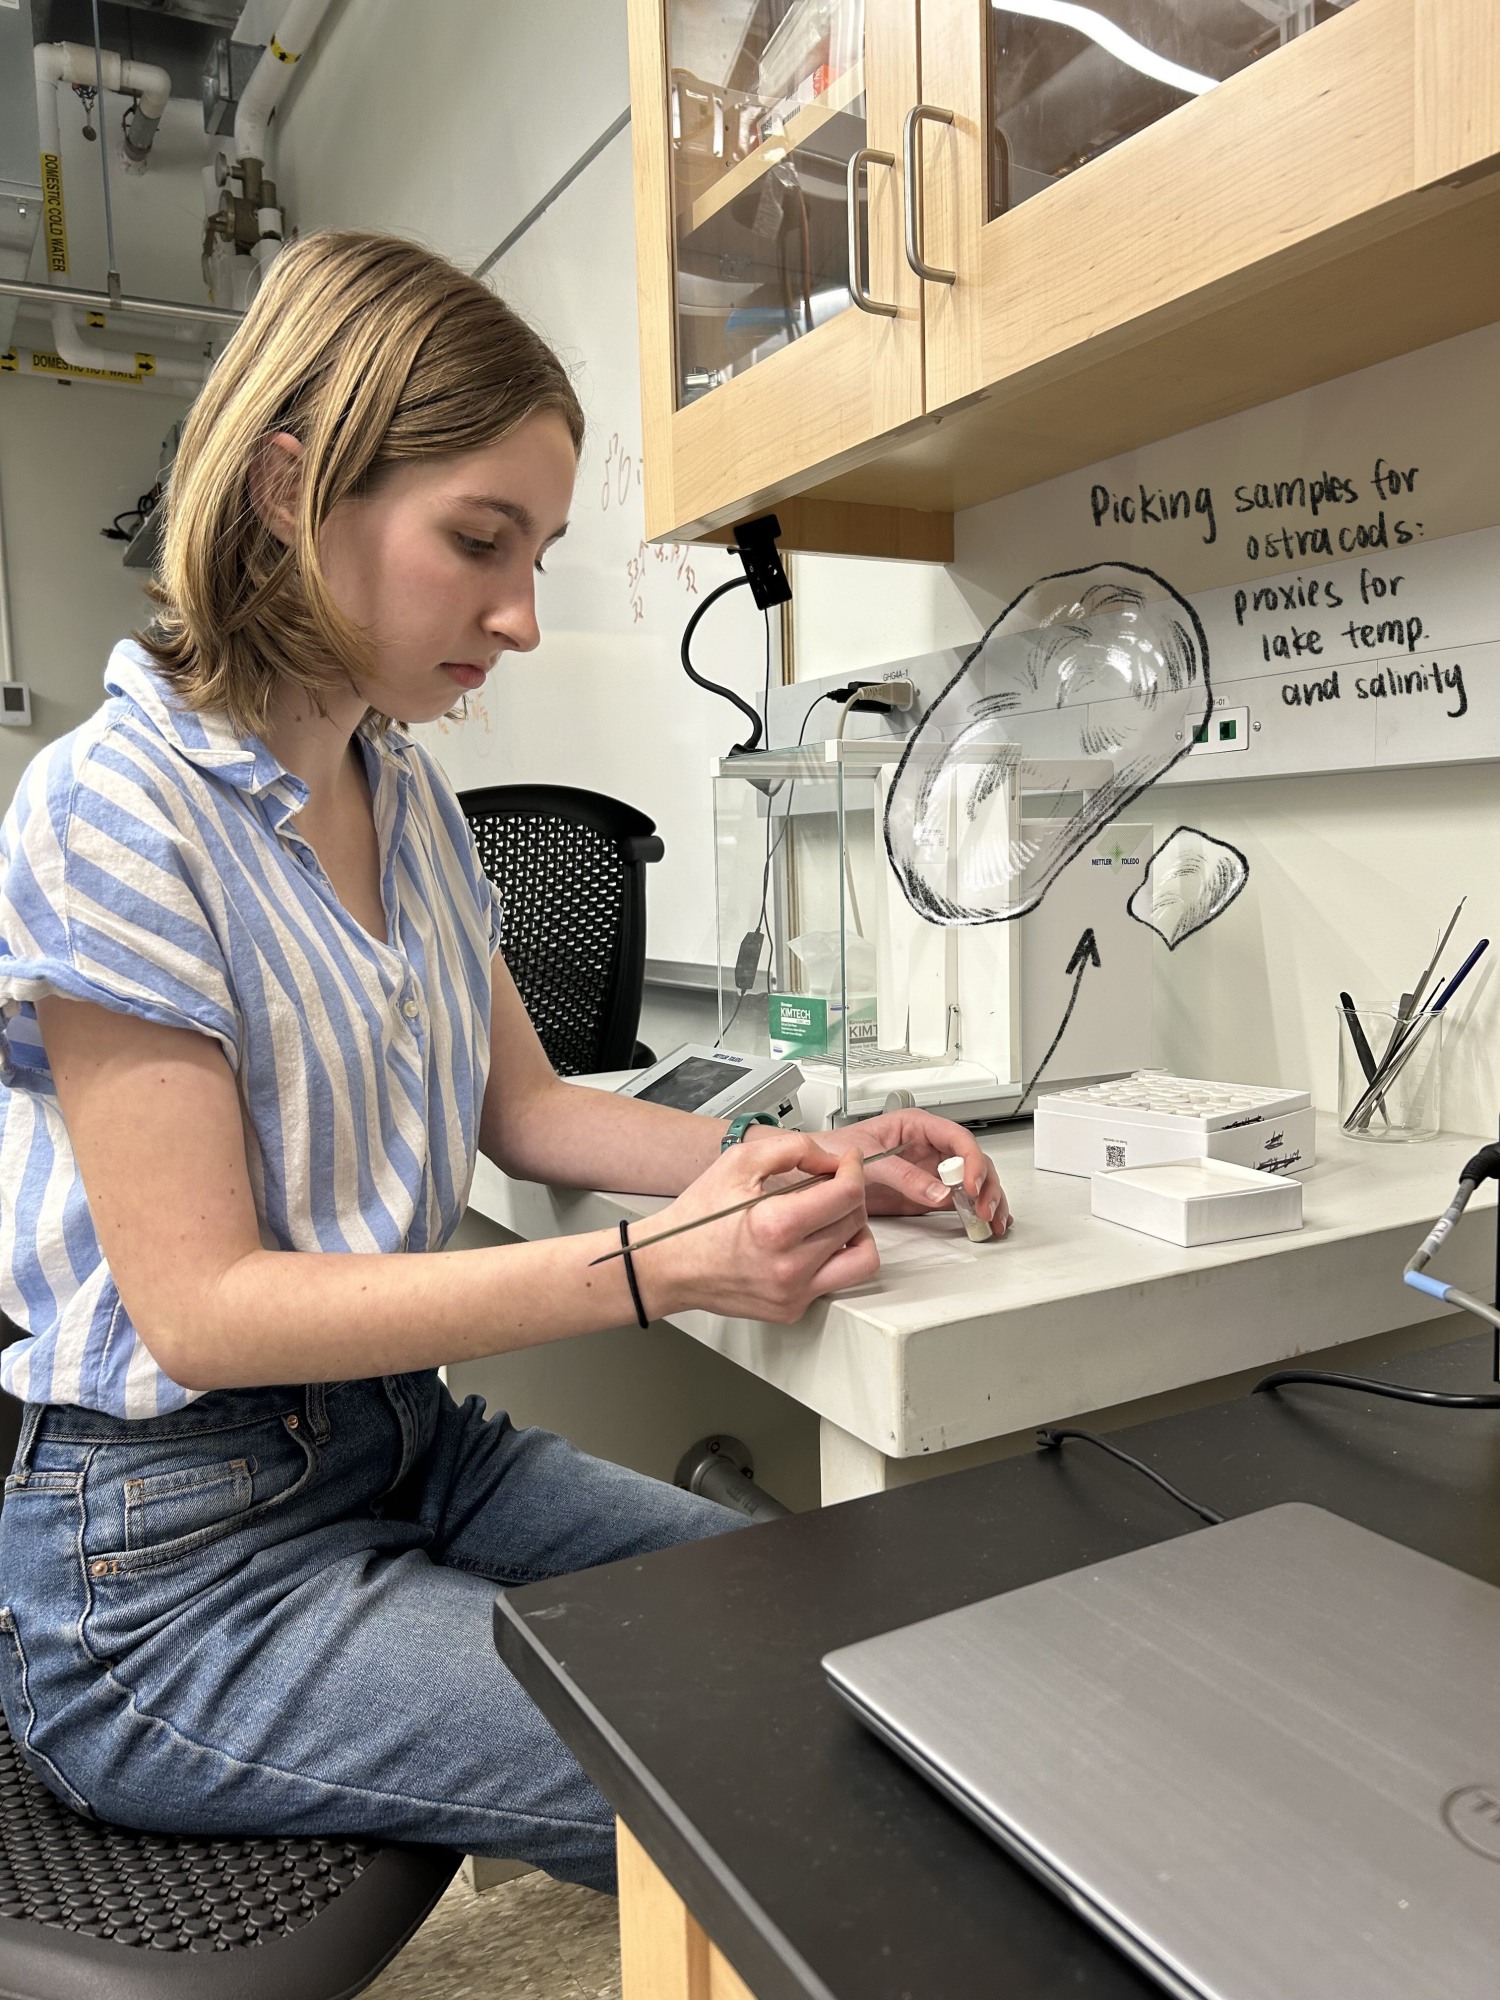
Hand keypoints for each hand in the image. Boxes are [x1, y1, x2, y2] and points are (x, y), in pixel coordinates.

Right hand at [639, 1131, 878, 1323]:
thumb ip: (792, 1150)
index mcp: (776, 1226)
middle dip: (850, 1196)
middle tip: (830, 1186)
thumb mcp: (738, 1162)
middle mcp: (789, 1266)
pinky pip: (835, 1281)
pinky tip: (809, 1243)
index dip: (854, 1170)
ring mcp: (793, 1293)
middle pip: (856, 1222)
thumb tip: (829, 1160)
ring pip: (861, 1259)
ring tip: (832, 1219)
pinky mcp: (792, 1309)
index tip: (849, 1163)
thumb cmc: (697, 1218)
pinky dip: (832, 1258)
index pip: (847, 1195)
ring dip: (855, 1232)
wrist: (670, 1265)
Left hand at [791, 1111, 1010, 1231]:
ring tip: (991, 1221)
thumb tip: (938, 1192)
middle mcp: (928, 1147)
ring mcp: (929, 1171)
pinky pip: (957, 1201)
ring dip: (988, 1200)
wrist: (813, 1172)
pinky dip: (974, 1212)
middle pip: (972, 1161)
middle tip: (984, 1209)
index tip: (971, 1184)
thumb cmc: (833, 1151)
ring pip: (972, 1182)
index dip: (971, 1160)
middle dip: (986, 1185)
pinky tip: (986, 1223)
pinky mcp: (925, 1195)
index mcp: (916, 1126)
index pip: (957, 1139)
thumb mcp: (869, 1159)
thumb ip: (904, 1175)